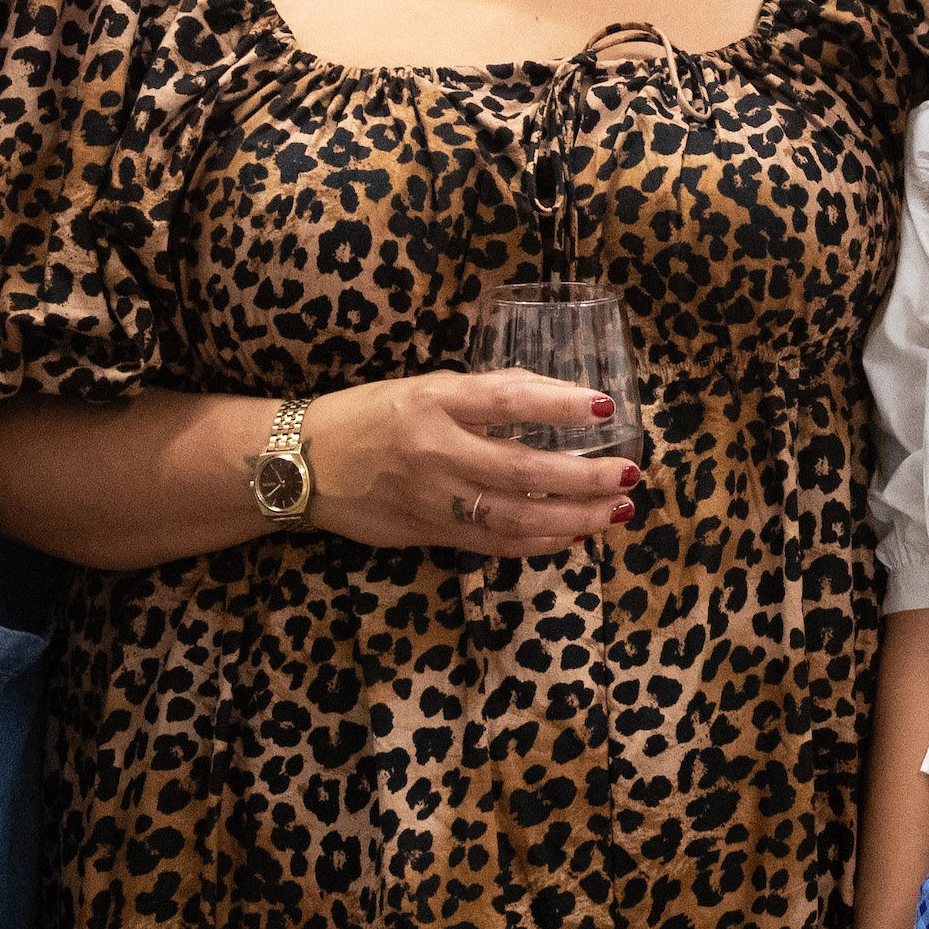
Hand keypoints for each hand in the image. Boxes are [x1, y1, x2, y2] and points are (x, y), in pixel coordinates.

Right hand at [294, 370, 638, 557]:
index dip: (559, 404)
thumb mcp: (420, 385)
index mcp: (432, 400)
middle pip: (522, 469)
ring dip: (573, 517)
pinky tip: (572, 537)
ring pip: (514, 516)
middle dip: (584, 477)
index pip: (506, 399)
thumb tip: (547, 395)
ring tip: (616, 511)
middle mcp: (434, 450)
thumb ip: (481, 393)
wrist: (299, 465)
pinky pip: (493, 543)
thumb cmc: (366, 415)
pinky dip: (538, 543)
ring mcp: (432, 498)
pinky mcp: (429, 533)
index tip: (606, 407)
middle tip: (630, 474)